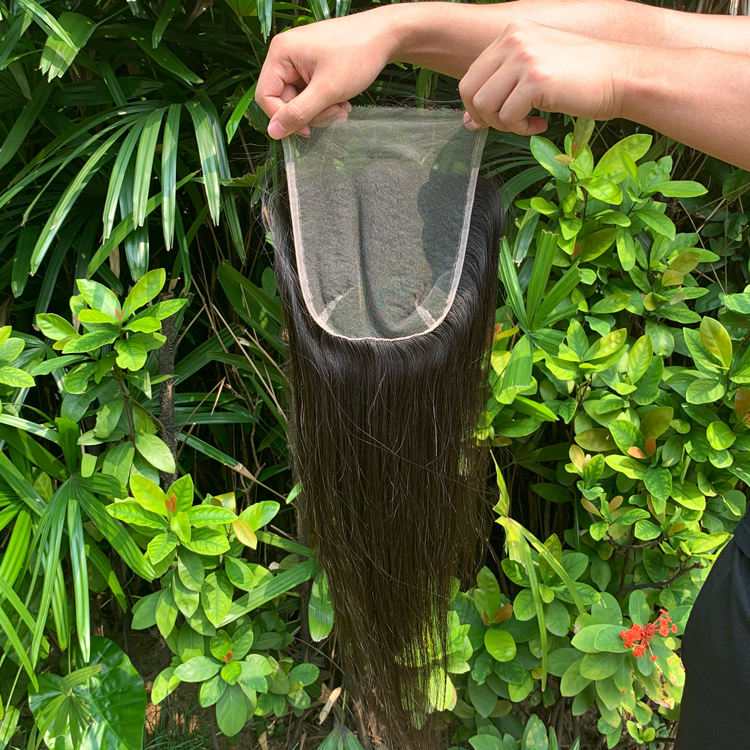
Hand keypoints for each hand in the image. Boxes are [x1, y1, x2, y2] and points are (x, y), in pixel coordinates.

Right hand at [255, 10, 395, 138]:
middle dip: (310, 114)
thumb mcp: (326, 91)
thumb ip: (298, 113)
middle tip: (335, 114)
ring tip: (343, 107)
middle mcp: (285, 55)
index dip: (283, 118)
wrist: (385, 36)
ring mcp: (300, 61)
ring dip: (321, 111)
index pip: (265, 96)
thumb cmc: (356, 56)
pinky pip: (311, 94)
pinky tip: (343, 101)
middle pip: (284, 101)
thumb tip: (272, 132)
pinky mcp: (313, 66)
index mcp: (281, 53)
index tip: (307, 130)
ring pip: (300, 101)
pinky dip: (326, 103)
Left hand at [459, 20, 629, 135]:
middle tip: (510, 124)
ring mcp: (524, 58)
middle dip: (484, 117)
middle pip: (469, 91)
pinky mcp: (536, 81)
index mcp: (511, 32)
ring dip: (503, 124)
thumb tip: (469, 120)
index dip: (476, 105)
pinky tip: (541, 125)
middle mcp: (514, 39)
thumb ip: (502, 86)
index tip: (496, 118)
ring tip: (528, 123)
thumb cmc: (583, 76)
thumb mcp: (537, 69)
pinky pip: (508, 118)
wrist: (623, 75)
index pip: (471, 76)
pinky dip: (521, 130)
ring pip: (484, 106)